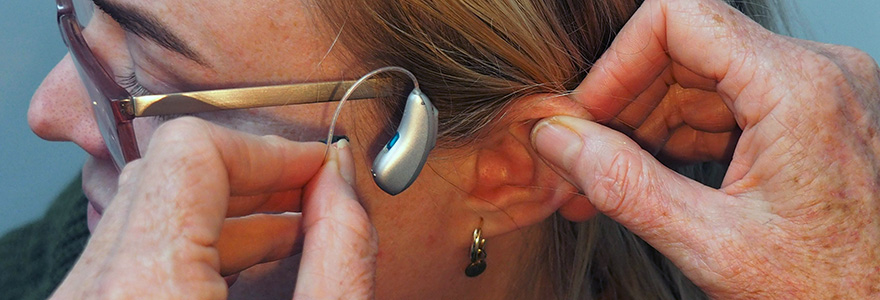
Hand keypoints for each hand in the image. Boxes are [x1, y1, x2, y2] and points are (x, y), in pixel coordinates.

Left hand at [51, 117, 377, 298]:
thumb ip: (340, 255)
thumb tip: (341, 182)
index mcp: (147, 290)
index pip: (189, 151)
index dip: (266, 149)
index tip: (314, 169)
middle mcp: (94, 294)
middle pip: (165, 178)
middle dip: (253, 180)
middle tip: (315, 199)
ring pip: (146, 216)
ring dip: (227, 215)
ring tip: (294, 239)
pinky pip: (132, 257)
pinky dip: (196, 250)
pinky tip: (249, 272)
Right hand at [531, 0, 879, 297]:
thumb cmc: (829, 292)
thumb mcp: (713, 246)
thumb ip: (625, 186)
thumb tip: (559, 139)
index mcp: (799, 89)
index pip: (678, 16)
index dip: (617, 63)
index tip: (586, 116)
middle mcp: (818, 73)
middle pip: (687, 47)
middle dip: (626, 103)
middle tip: (585, 160)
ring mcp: (819, 92)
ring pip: (703, 75)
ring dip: (647, 124)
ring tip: (609, 181)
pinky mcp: (813, 116)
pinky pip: (729, 103)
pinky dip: (683, 136)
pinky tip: (653, 179)